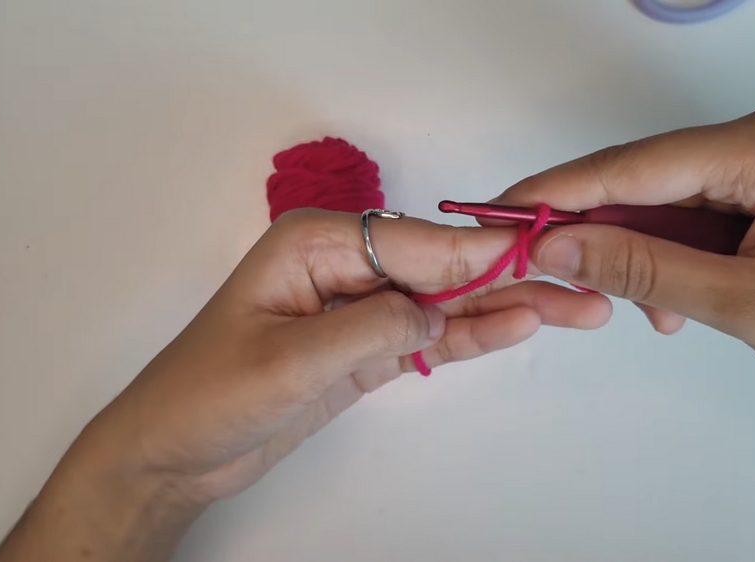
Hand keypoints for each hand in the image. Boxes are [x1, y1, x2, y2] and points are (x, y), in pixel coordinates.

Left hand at [0, 210, 609, 561]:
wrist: (174, 451)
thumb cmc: (207, 394)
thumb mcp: (290, 360)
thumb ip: (371, 328)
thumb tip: (438, 310)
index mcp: (316, 243)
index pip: (417, 243)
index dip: (483, 250)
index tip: (543, 250)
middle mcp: (344, 265)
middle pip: (442, 268)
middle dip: (510, 278)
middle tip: (581, 287)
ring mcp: (358, 308)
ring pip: (444, 302)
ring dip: (505, 308)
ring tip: (573, 309)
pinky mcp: (365, 348)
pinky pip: (427, 336)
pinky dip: (470, 336)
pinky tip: (518, 328)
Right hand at [494, 97, 754, 423]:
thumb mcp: (747, 306)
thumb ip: (643, 269)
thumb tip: (553, 245)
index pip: (637, 164)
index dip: (559, 192)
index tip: (496, 214)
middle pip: (649, 178)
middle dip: (597, 230)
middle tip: (538, 268)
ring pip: (670, 201)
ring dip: (641, 255)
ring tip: (638, 311)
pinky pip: (703, 214)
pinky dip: (677, 258)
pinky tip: (674, 304)